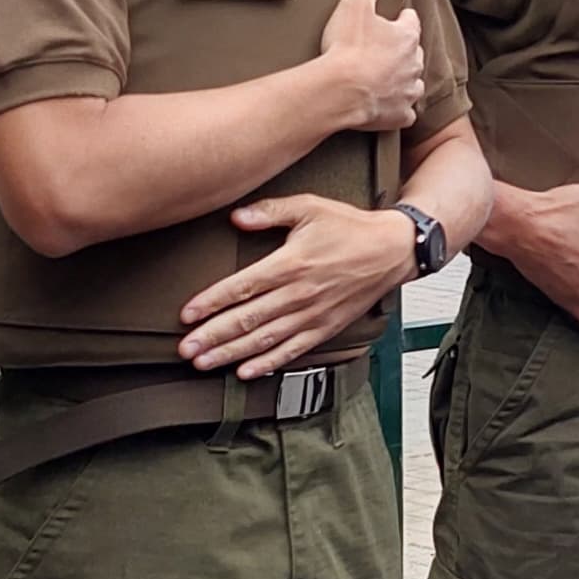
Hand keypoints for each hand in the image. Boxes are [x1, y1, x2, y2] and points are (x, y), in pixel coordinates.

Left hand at [182, 192, 412, 373]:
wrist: (393, 250)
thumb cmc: (350, 227)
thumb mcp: (310, 207)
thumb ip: (271, 211)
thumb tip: (236, 217)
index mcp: (291, 264)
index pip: (242, 287)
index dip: (211, 302)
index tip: (187, 315)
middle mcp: (299, 294)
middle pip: (247, 319)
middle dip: (212, 336)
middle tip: (185, 349)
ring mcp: (312, 315)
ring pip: (264, 339)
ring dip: (231, 353)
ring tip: (204, 363)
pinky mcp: (325, 328)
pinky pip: (292, 351)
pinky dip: (268, 364)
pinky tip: (245, 372)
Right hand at [317, 0, 426, 133]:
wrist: (339, 91)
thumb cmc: (346, 48)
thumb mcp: (355, 4)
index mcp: (406, 36)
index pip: (410, 20)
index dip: (401, 18)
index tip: (395, 18)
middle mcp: (413, 63)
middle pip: (413, 52)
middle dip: (402, 50)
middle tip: (383, 49)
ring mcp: (408, 90)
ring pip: (413, 82)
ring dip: (403, 79)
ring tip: (387, 77)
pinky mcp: (399, 114)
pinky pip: (405, 112)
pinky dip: (399, 109)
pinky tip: (389, 106)